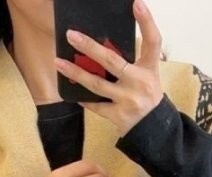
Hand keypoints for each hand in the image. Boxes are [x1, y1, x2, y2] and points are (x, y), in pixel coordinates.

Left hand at [54, 0, 163, 135]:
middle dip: (89, 47)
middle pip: (112, 61)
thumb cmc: (146, 97)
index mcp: (150, 69)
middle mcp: (139, 83)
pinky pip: (96, 105)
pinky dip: (84, 98)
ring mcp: (128, 100)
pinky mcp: (118, 116)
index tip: (137, 3)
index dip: (146, 21)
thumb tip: (100, 48)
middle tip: (72, 35)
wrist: (153, 129)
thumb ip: (130, 62)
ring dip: (75, 73)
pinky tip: (71, 91)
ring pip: (96, 84)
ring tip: (58, 62)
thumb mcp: (147, 76)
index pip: (153, 41)